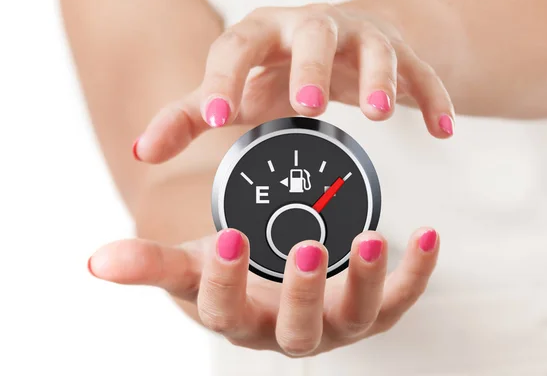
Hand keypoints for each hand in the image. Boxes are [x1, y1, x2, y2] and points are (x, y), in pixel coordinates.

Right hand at [88, 227, 439, 356]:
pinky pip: (400, 299)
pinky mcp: (371, 310)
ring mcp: (335, 326)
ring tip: (375, 237)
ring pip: (356, 316)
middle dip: (303, 290)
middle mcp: (290, 334)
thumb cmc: (233, 278)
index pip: (225, 311)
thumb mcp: (193, 268)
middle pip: (297, 327)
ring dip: (369, 280)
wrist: (270, 290)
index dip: (224, 280)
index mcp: (241, 322)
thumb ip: (151, 264)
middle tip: (309, 247)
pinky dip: (415, 273)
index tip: (227, 237)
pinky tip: (426, 236)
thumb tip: (96, 261)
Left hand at [133, 4, 454, 162]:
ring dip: (380, 77)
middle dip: (310, 68)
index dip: (227, 79)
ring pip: (374, 47)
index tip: (221, 118)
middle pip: (312, 34)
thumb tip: (142, 150)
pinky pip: (422, 72)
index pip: (236, 47)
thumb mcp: (235, 89)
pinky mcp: (399, 55)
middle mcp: (310, 27)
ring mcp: (360, 38)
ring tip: (382, 115)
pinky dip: (434, 98)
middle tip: (307, 107)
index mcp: (262, 35)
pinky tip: (443, 131)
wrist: (335, 44)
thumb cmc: (275, 72)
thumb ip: (191, 116)